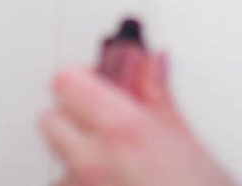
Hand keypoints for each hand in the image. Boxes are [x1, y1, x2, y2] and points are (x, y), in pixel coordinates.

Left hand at [40, 55, 236, 185]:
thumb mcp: (190, 142)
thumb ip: (160, 98)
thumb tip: (151, 66)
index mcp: (123, 130)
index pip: (66, 83)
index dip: (82, 79)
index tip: (98, 80)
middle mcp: (94, 161)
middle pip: (51, 120)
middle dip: (73, 115)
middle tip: (105, 119)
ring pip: (59, 162)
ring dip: (79, 158)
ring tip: (116, 164)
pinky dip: (85, 183)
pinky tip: (115, 184)